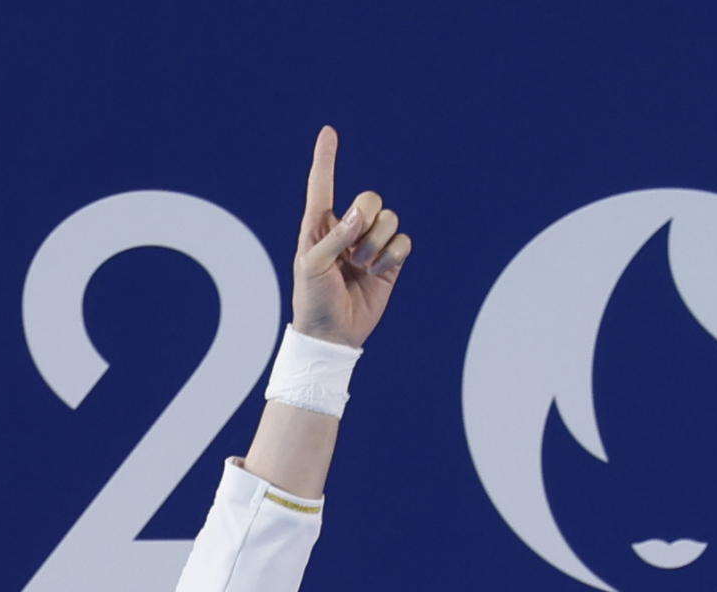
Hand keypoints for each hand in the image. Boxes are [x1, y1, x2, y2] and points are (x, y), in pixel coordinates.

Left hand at [284, 129, 414, 348]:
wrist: (332, 334)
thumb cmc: (312, 299)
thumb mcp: (312, 266)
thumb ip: (334, 236)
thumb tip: (362, 214)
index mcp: (319, 224)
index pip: (323, 185)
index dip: (326, 158)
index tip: (328, 131)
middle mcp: (346, 228)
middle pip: (370, 198)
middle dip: (366, 220)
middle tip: (352, 250)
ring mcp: (369, 244)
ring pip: (390, 219)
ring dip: (376, 244)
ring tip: (360, 267)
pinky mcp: (389, 261)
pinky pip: (403, 242)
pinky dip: (392, 257)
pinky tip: (378, 272)